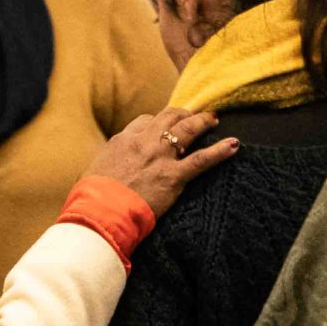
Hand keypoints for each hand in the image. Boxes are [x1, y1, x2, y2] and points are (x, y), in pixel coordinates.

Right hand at [86, 110, 238, 217]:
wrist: (100, 212)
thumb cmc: (92, 197)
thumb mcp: (95, 171)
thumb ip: (108, 163)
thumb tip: (109, 167)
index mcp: (124, 140)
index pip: (145, 121)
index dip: (157, 122)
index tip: (163, 126)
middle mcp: (144, 142)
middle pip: (168, 117)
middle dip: (183, 113)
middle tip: (194, 114)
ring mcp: (160, 158)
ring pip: (187, 130)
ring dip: (203, 122)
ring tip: (214, 119)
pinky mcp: (173, 176)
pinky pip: (202, 160)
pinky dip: (220, 151)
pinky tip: (234, 144)